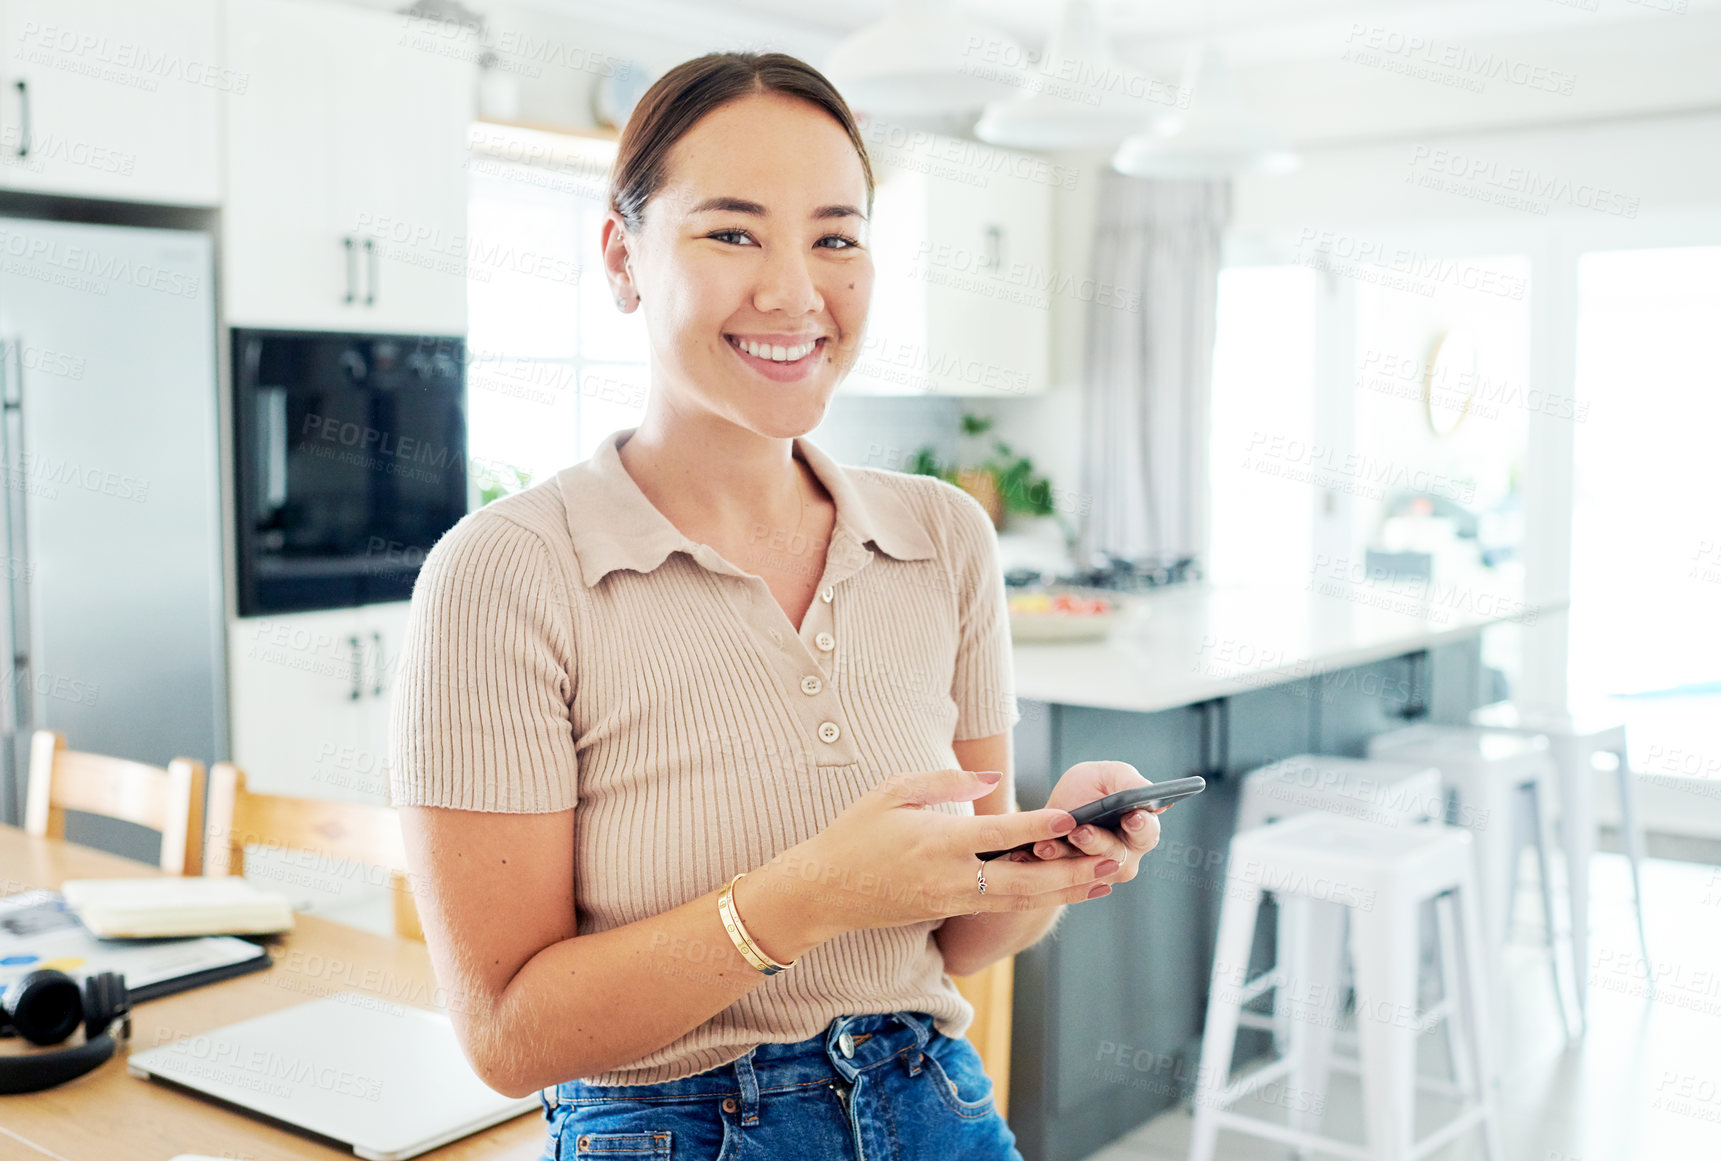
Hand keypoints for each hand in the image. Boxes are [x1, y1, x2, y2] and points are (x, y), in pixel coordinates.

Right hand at [762, 768, 1118, 938]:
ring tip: (1104, 879)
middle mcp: (951, 877)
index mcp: (936, 842)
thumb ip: (945, 781)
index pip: (999, 834)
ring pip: (1020, 900)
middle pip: (1024, 880)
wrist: (825, 891)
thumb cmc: (855, 833)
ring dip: (1065, 891)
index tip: (1073, 819)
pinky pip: (1002, 907)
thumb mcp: (893, 791)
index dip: (1038, 827)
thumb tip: (992, 779)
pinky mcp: (950, 912)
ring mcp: (952, 900)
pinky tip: (1063, 891)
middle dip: (1071, 873)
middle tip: (1111, 860)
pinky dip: (1037, 899)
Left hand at [1012, 761, 1167, 898]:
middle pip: (1115, 855)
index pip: (1147, 831)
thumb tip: (1151, 796)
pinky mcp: (1073, 884)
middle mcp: (1126, 856)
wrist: (1054, 812)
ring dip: (1065, 855)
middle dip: (1096, 842)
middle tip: (1081, 831)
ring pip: (1086, 870)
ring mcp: (1100, 873)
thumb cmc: (1088, 789)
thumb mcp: (1108, 776)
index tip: (1131, 817)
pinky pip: (1061, 879)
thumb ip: (1130, 783)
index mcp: (1141, 829)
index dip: (1141, 825)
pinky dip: (1046, 863)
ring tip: (1047, 844)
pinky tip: (1035, 850)